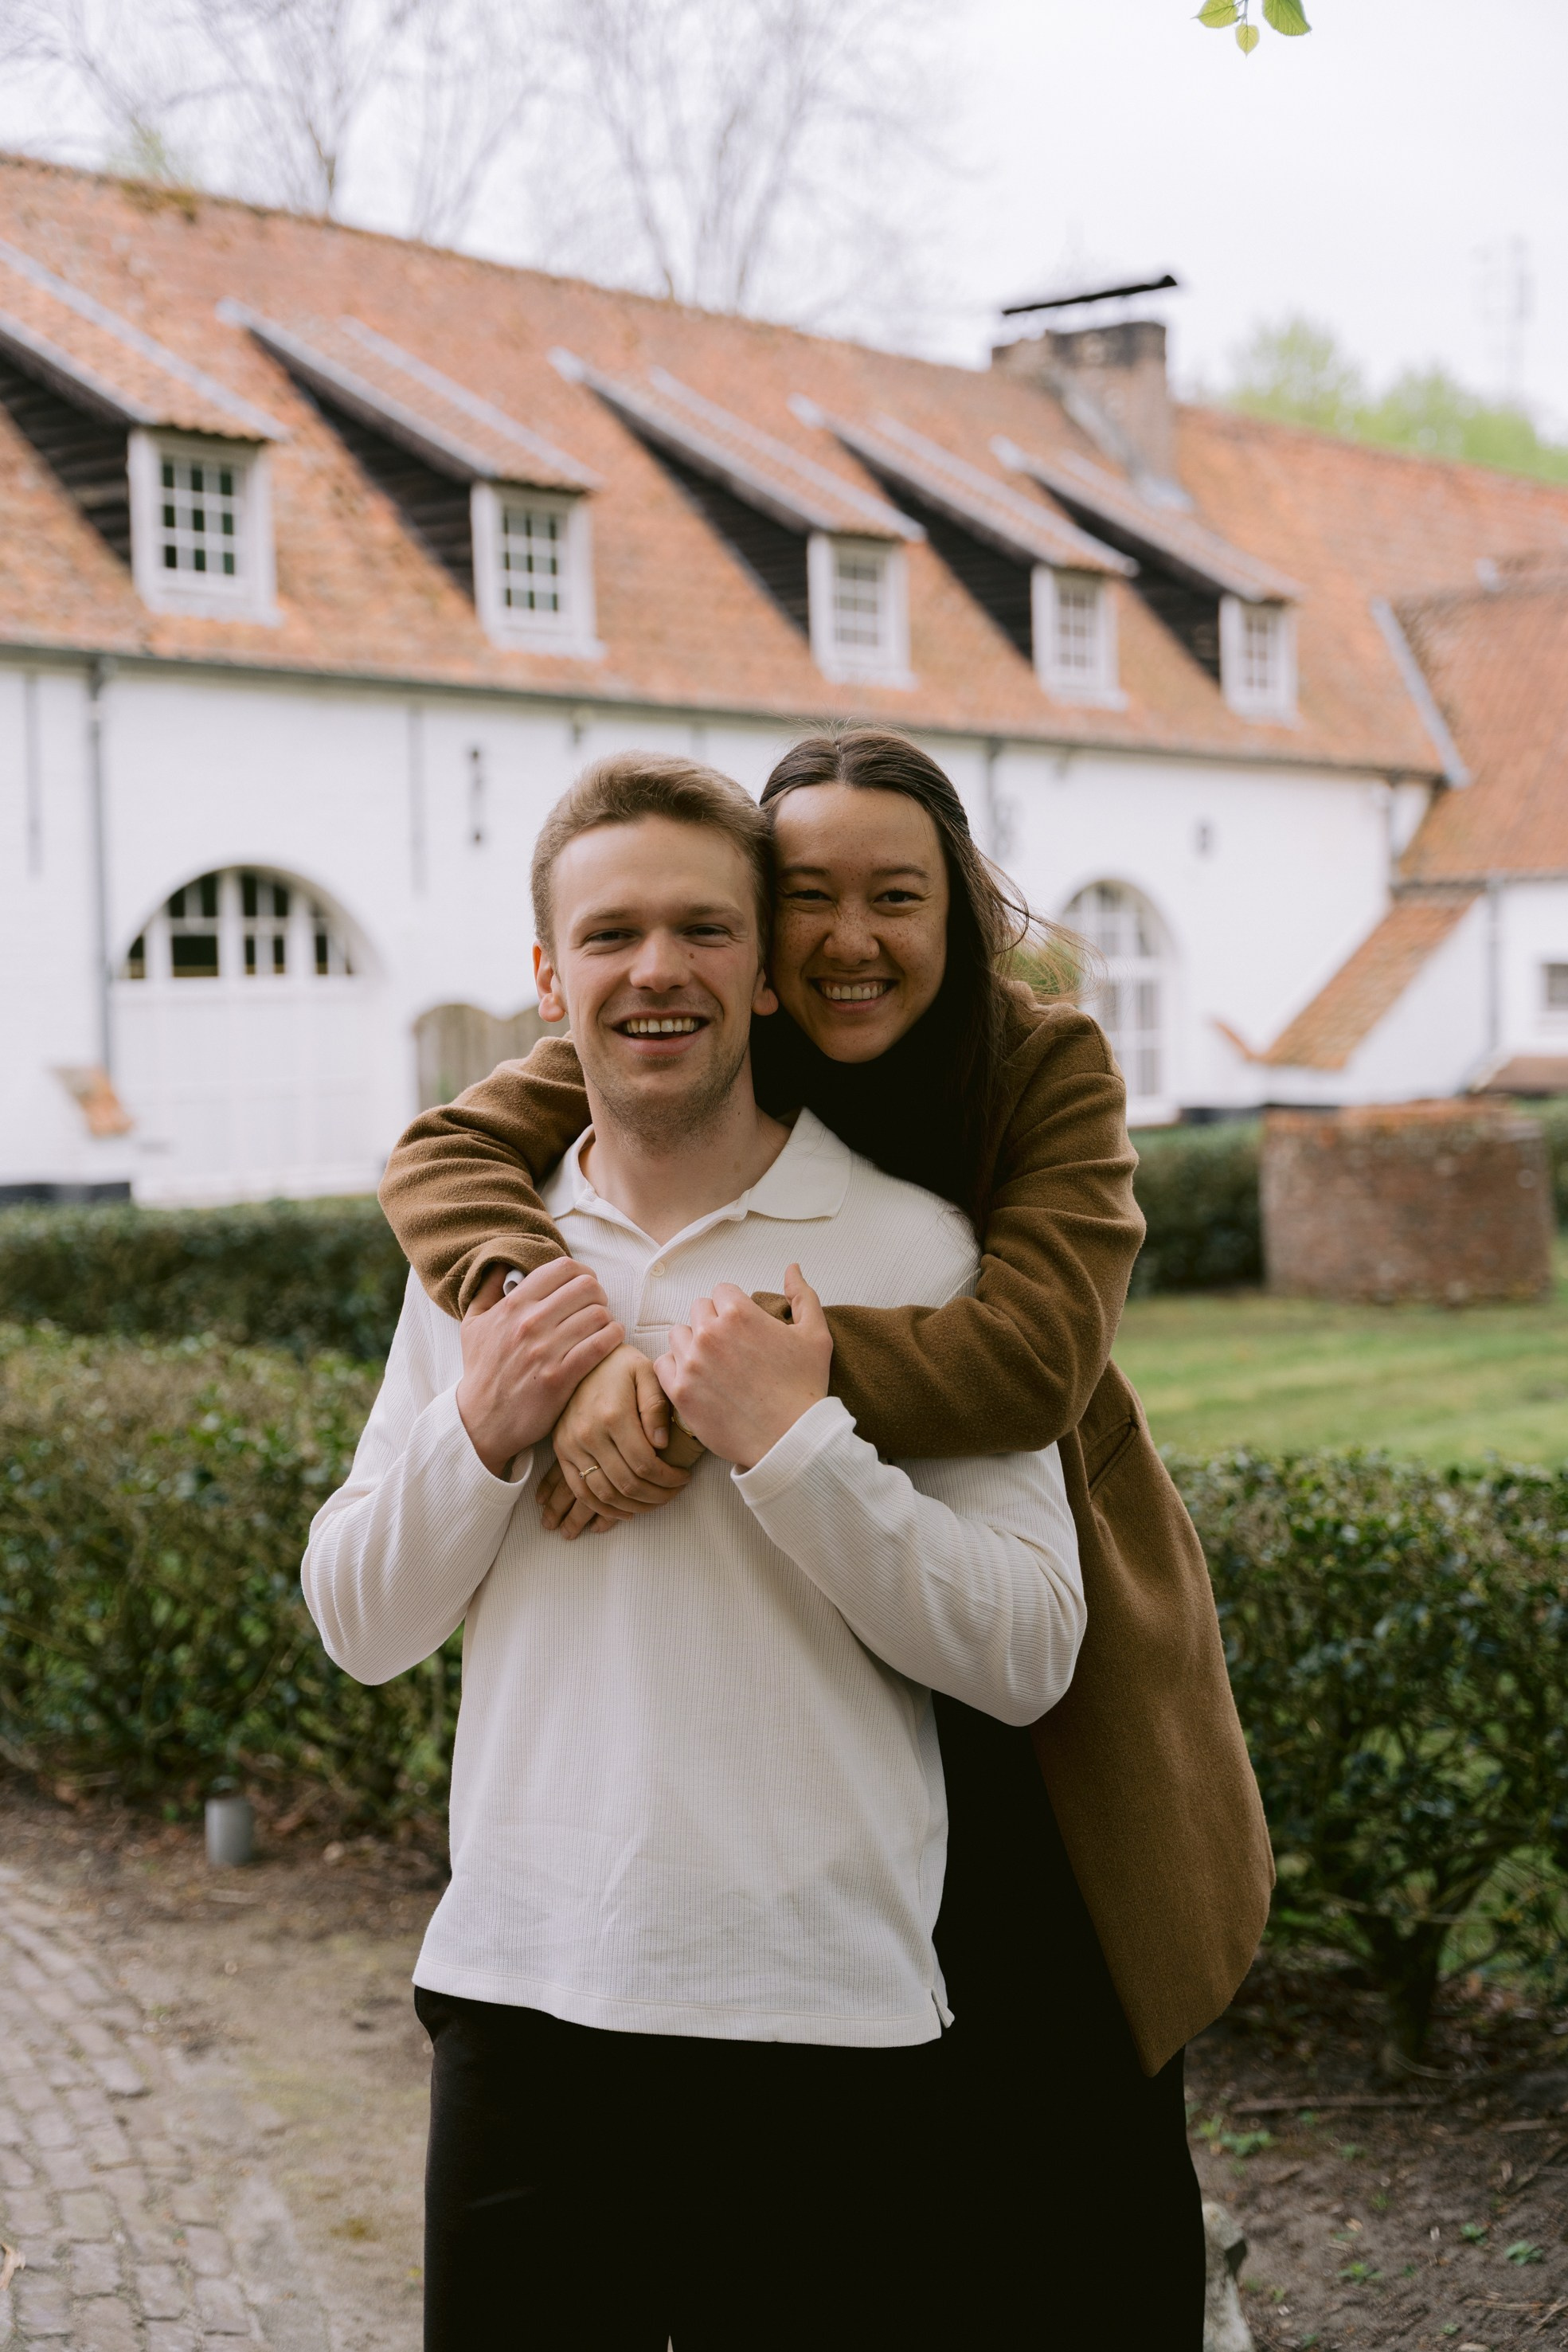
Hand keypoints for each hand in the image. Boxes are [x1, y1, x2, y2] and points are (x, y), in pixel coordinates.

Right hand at [456, 1260, 622, 1477]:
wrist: (481, 1420)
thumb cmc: (481, 1370)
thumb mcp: (473, 1324)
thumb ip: (487, 1289)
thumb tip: (501, 1264)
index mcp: (512, 1305)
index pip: (562, 1268)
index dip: (581, 1271)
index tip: (584, 1284)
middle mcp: (530, 1323)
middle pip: (586, 1287)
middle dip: (598, 1293)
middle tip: (596, 1306)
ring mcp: (546, 1351)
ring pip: (598, 1314)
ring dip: (607, 1317)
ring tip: (602, 1326)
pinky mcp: (561, 1377)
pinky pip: (601, 1344)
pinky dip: (614, 1337)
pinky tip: (611, 1340)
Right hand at [541, 1343, 691, 1539]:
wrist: (582, 1357)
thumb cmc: (621, 1364)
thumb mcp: (646, 1373)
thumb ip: (656, 1407)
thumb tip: (661, 1444)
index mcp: (614, 1415)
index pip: (645, 1464)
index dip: (669, 1479)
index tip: (683, 1478)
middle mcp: (589, 1434)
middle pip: (626, 1484)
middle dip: (656, 1497)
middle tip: (673, 1494)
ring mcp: (571, 1445)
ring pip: (604, 1494)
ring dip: (632, 1507)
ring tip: (653, 1503)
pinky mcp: (561, 1451)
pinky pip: (580, 1490)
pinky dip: (602, 1508)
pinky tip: (624, 1511)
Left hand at [655, 1264, 831, 1470]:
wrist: (790, 1438)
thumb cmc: (805, 1387)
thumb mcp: (816, 1335)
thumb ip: (802, 1295)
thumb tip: (792, 1268)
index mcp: (740, 1313)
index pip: (721, 1292)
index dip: (734, 1308)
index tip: (744, 1329)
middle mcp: (710, 1333)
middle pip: (698, 1310)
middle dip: (713, 1323)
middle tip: (731, 1348)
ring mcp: (692, 1362)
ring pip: (679, 1335)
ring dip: (693, 1344)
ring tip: (714, 1364)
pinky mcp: (679, 1391)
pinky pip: (663, 1364)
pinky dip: (676, 1368)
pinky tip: (695, 1379)